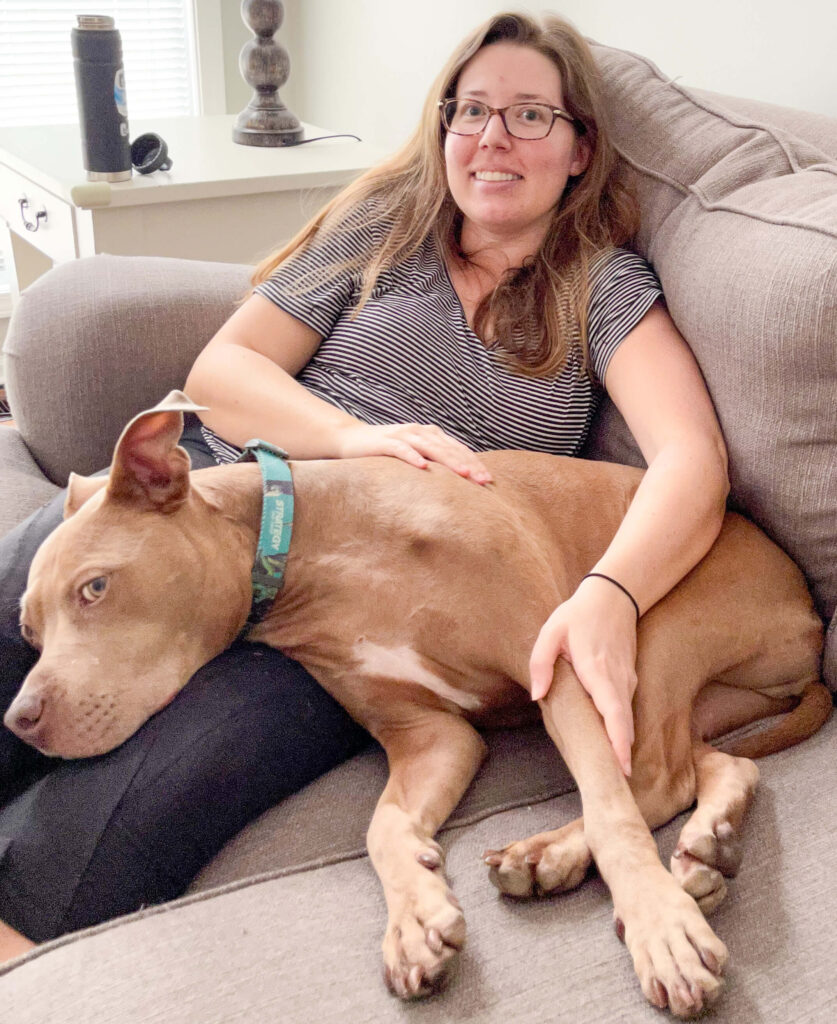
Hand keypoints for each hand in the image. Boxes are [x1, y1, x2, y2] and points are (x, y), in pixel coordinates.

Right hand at [335, 421, 492, 483]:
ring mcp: (403, 435)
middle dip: (468, 465)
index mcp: (431, 435)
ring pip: (431, 447)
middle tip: (483, 481)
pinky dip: (413, 457)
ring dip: (448, 460)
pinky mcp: (384, 442)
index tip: (489, 481)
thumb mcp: (415, 455)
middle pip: (449, 448)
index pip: (458, 449)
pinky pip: (401, 449)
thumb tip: (457, 482)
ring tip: (464, 474)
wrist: (351, 440)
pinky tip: (423, 467)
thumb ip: (434, 463)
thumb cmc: (387, 452)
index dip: (475, 463)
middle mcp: (420, 431)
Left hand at [529, 576, 638, 775]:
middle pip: (624, 724)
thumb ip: (541, 663)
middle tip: (615, 787)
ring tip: (612, 775)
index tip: (621, 767)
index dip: (618, 740)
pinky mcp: (629, 682)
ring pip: (626, 719)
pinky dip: (619, 731)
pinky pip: (624, 711)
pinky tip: (609, 748)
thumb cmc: (579, 614)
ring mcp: (627, 681)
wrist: (616, 594)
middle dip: (621, 756)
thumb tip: (537, 696)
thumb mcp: (551, 631)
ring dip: (619, 746)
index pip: (613, 711)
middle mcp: (618, 680)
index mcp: (597, 669)